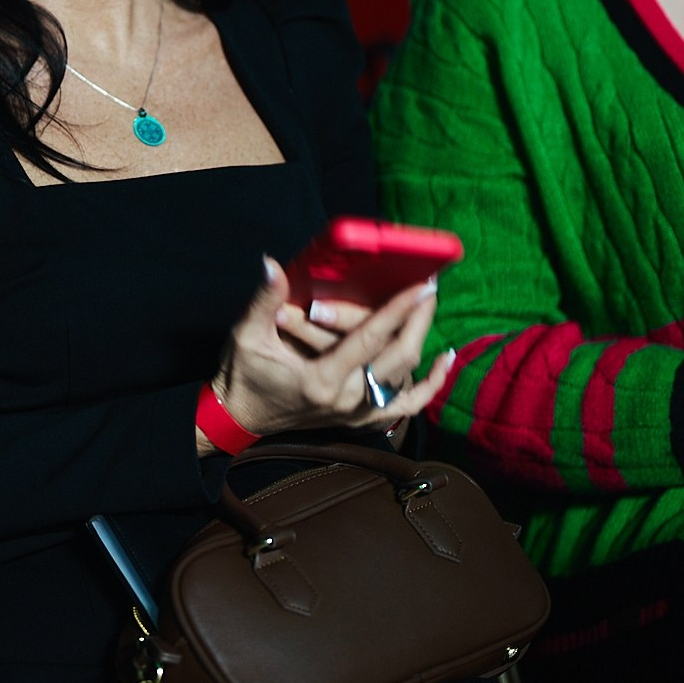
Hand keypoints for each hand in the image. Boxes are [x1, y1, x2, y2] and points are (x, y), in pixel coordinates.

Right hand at [206, 256, 452, 440]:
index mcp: (320, 379)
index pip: (370, 339)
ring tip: (429, 309)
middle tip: (430, 288)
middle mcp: (345, 400)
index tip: (421, 284)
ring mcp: (356, 412)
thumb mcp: (247, 335)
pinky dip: (428, 386)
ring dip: (423, 342)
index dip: (398, 310)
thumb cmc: (242, 374)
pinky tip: (443, 361)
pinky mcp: (359, 418)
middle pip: (398, 357)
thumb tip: (271, 265)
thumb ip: (264, 300)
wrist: (240, 416)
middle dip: (418, 320)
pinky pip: (404, 406)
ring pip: (405, 379)